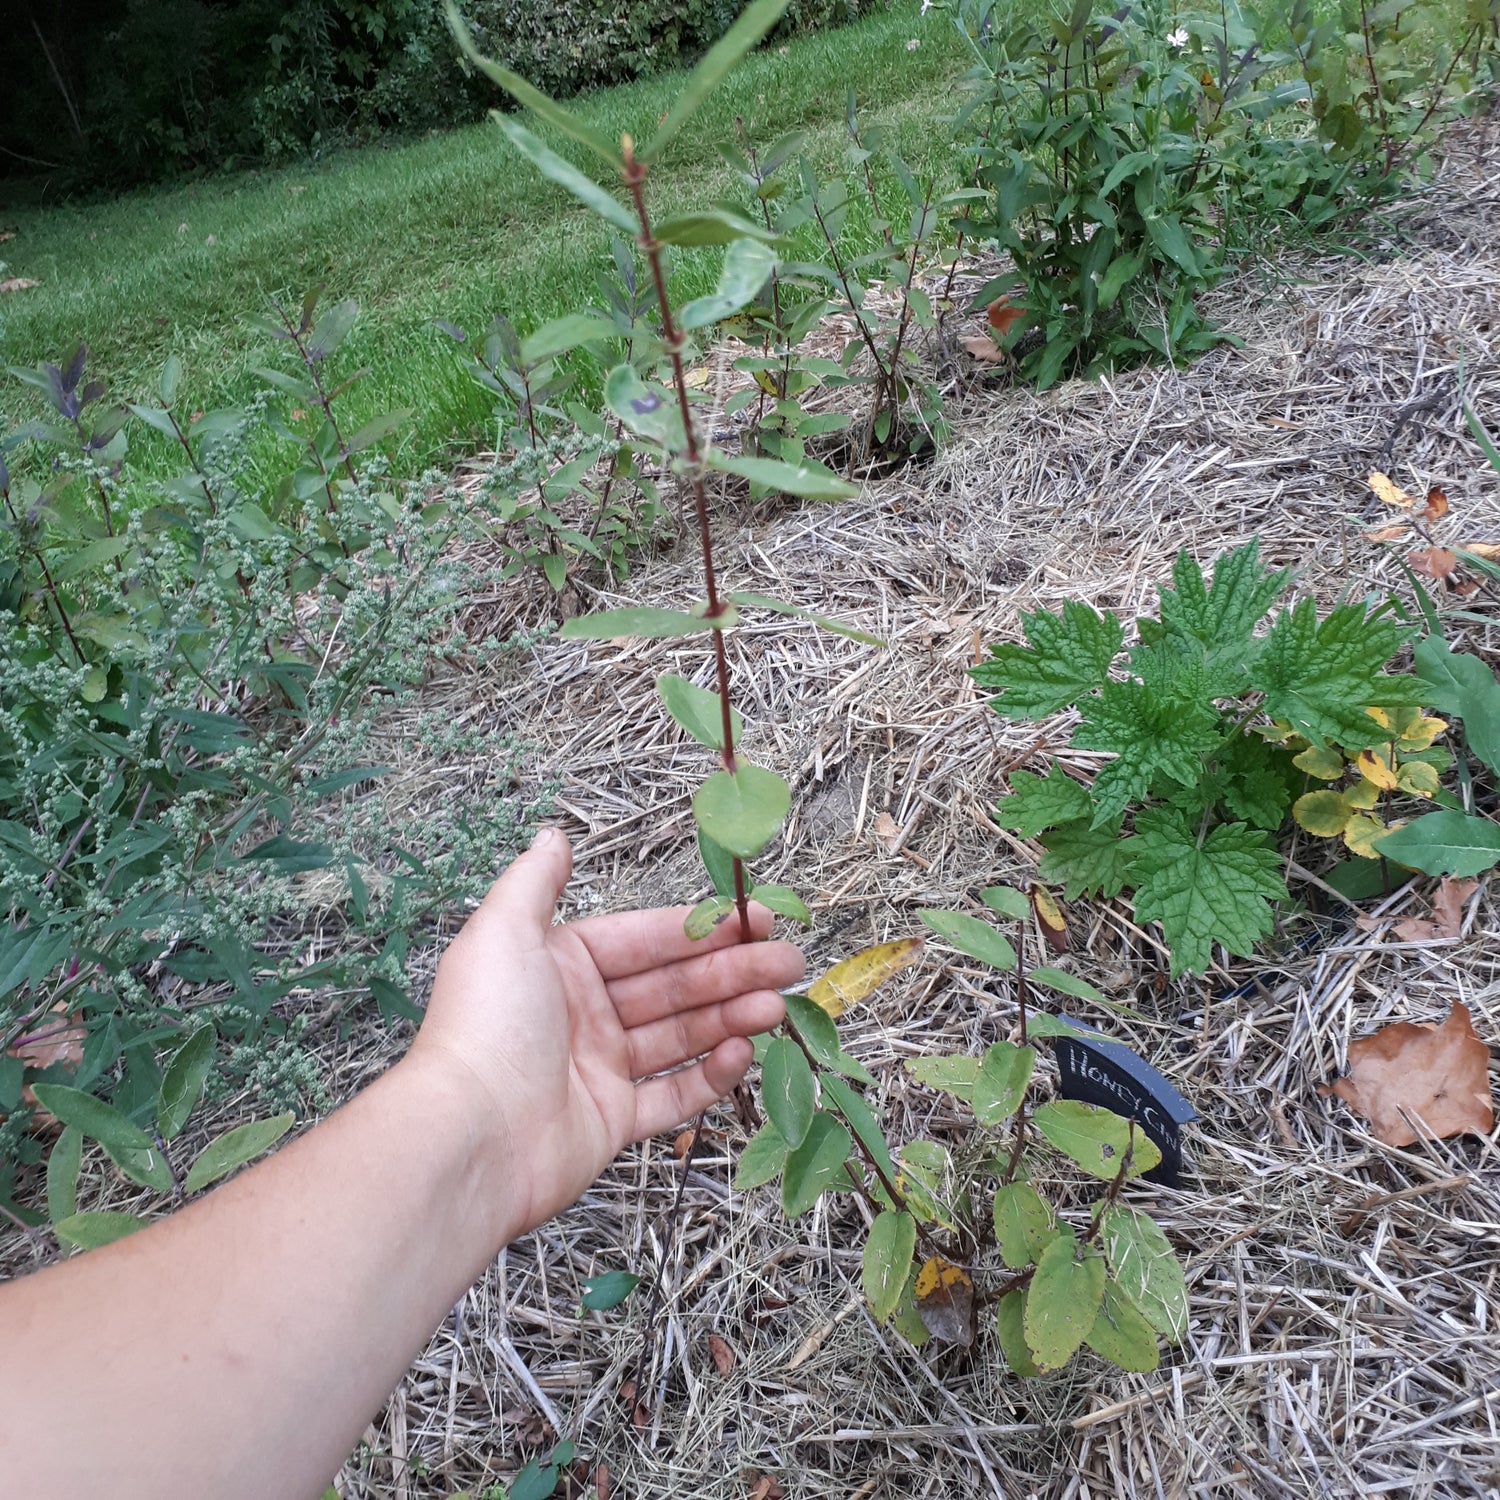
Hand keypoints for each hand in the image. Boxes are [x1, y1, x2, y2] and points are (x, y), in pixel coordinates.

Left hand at [406, 828, 802, 1243]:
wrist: (470, 1137)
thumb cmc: (485, 1026)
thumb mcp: (504, 932)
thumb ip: (535, 881)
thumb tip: (553, 835)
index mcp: (560, 966)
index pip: (646, 939)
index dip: (702, 929)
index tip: (755, 920)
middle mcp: (582, 1014)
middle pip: (672, 985)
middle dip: (733, 971)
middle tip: (788, 963)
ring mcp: (598, 1069)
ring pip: (680, 1036)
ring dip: (731, 1017)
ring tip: (777, 1006)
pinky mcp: (610, 1122)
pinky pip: (671, 1094)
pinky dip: (709, 1075)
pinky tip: (742, 1053)